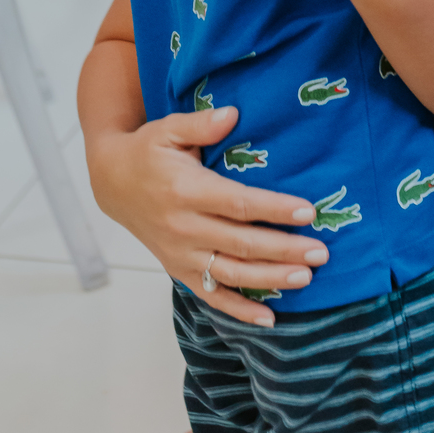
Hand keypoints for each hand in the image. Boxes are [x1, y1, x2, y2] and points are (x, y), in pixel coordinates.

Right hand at [85, 103, 326, 326]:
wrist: (113, 184)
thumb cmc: (147, 152)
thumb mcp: (168, 129)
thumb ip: (201, 123)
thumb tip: (232, 114)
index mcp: (186, 192)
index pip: (239, 204)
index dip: (275, 209)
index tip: (308, 211)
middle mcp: (184, 228)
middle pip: (242, 244)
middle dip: (285, 249)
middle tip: (321, 252)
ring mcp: (181, 255)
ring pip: (232, 273)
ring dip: (271, 279)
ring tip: (306, 277)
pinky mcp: (179, 270)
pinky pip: (212, 296)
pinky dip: (240, 310)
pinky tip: (269, 318)